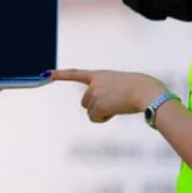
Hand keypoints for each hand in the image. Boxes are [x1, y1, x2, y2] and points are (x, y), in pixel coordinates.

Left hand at [49, 69, 167, 123]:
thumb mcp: (122, 86)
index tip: (46, 73)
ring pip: (90, 111)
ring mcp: (94, 93)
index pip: (75, 73)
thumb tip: (106, 107)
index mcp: (99, 75)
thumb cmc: (140, 88)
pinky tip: (115, 112)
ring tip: (118, 106)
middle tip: (115, 103)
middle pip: (85, 102)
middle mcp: (93, 83)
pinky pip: (94, 118)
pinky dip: (104, 119)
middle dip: (96, 106)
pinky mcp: (97, 104)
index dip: (60, 74)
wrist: (145, 90)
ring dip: (102, 113)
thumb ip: (109, 92)